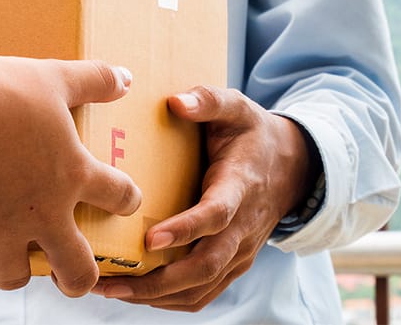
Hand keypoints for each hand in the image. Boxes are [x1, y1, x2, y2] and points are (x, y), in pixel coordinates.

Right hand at [0, 56, 141, 296]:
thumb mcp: (53, 77)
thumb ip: (93, 80)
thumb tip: (127, 78)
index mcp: (72, 174)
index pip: (119, 196)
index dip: (127, 200)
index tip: (124, 201)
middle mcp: (42, 213)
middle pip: (76, 270)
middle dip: (78, 279)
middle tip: (68, 273)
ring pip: (14, 278)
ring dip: (13, 272)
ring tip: (6, 260)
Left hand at [92, 86, 315, 310]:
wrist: (291, 167)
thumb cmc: (250, 134)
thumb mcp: (235, 107)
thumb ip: (208, 100)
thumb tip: (176, 102)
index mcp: (239, 187)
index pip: (216, 215)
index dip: (186, 229)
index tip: (150, 239)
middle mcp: (242, 227)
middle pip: (205, 265)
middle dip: (158, 280)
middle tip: (112, 281)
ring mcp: (239, 251)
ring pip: (201, 287)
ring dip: (155, 296)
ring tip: (110, 291)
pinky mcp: (232, 264)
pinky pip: (202, 294)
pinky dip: (168, 301)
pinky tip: (132, 294)